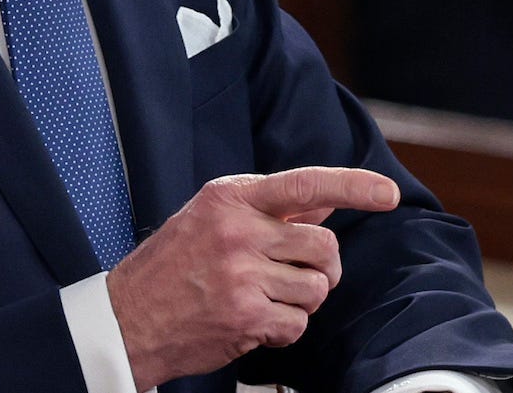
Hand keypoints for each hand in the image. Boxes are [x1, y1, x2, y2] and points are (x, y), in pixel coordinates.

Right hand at [107, 166, 400, 389]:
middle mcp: (237, 230)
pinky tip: (254, 322)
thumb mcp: (210, 219)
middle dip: (323, 268)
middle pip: (323, 246)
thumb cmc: (170, 267)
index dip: (353, 187)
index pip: (305, 184)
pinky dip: (284, 329)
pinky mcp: (245, 315)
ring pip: (316, 288)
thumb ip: (267, 211)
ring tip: (264, 299)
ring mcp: (241, 274)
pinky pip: (298, 323)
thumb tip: (322, 206)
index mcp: (229, 198)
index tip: (386, 194)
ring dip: (301, 301)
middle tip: (300, 276)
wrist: (126, 318)